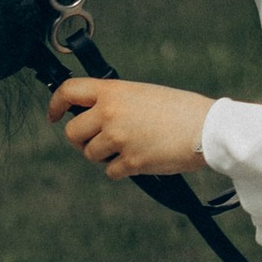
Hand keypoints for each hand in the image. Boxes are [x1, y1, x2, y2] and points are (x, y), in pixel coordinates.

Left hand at [49, 77, 215, 178]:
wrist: (208, 129)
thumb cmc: (180, 110)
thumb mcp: (143, 94)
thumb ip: (115, 101)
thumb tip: (93, 116)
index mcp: (114, 92)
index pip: (68, 90)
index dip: (55, 104)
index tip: (54, 116)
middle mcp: (111, 113)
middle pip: (72, 133)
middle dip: (81, 140)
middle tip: (97, 141)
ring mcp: (119, 138)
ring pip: (90, 154)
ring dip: (104, 156)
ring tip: (128, 147)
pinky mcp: (131, 162)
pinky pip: (111, 171)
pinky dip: (122, 169)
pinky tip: (140, 159)